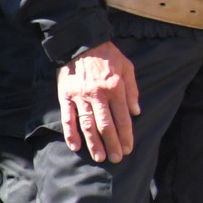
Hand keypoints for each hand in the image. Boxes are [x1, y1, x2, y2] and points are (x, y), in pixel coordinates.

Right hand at [59, 42, 140, 162]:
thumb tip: (136, 112)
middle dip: (112, 144)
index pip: (122, 117)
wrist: (82, 43)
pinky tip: (75, 146)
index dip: (126, 135)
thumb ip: (132, 90)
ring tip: (100, 157)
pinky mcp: (66, 97)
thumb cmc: (108, 56)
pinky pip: (68, 118)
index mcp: (115, 88)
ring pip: (87, 125)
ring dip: (93, 143)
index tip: (129, 148)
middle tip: (117, 158)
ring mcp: (80, 97)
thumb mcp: (128, 68)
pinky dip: (70, 133)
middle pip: (105, 125)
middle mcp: (98, 95)